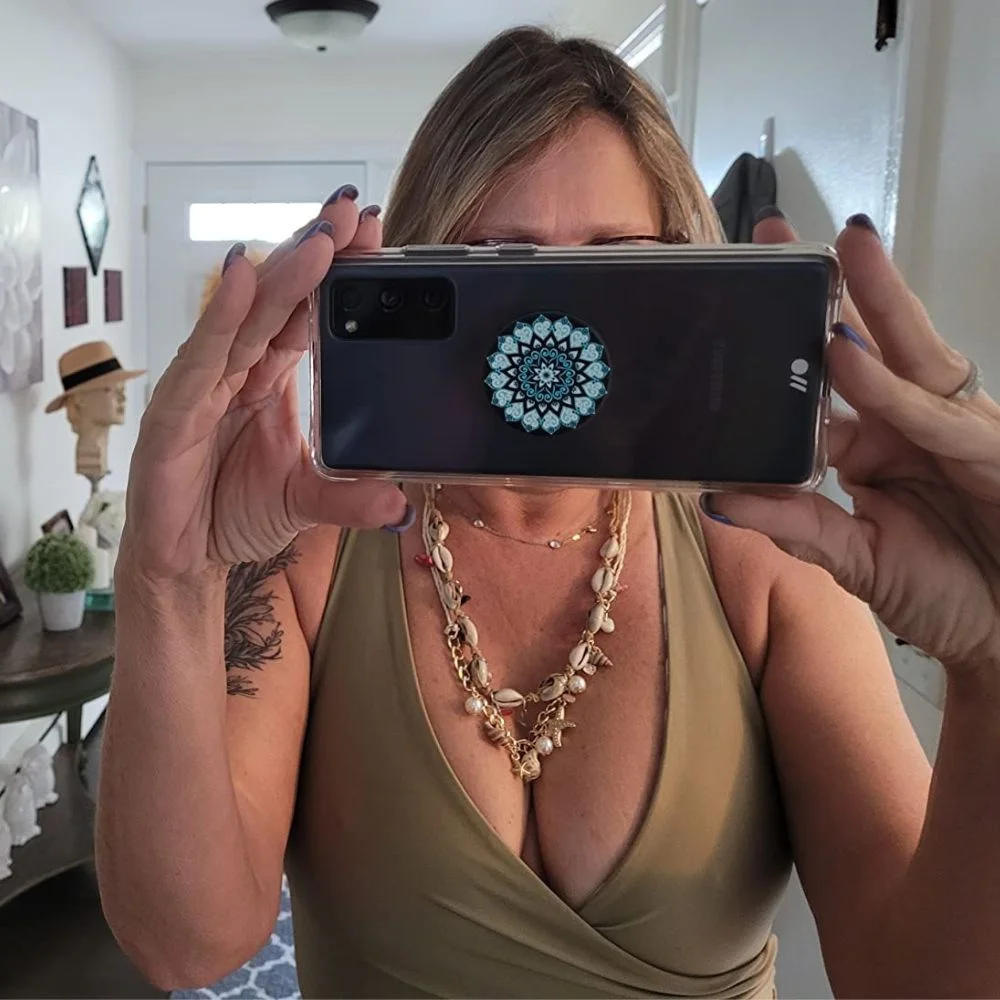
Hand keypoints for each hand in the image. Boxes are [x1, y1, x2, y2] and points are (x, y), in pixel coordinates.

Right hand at [121, 190, 406, 578]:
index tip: (370, 236)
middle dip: (315, 254)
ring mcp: (203, 385)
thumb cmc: (235, 514)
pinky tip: (243, 274)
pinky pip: (201, 357)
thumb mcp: (306, 500)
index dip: (334, 277)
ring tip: (319, 238)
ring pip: (245, 318)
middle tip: (351, 212)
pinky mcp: (175, 411)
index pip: (306, 315)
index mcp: (270, 379)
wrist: (184, 560)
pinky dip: (221, 315)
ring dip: (281, 274)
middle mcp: (238, 371)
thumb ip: (350, 498)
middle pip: (278, 301)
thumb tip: (401, 504)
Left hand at [707, 213, 999, 675]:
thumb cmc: (940, 592)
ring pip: (911, 354)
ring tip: (838, 251)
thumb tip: (713, 496)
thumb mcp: (850, 557)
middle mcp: (905, 423)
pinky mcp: (988, 449)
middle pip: (871, 340)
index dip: (787, 341)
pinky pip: (935, 417)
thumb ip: (792, 523)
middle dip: (832, 285)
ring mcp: (949, 429)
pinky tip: (847, 354)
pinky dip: (890, 388)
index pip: (822, 380)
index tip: (742, 298)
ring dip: (875, 300)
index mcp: (868, 443)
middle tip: (779, 232)